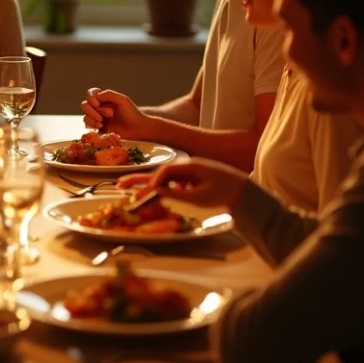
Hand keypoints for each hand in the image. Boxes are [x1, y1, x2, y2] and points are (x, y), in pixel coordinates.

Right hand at [82, 88, 154, 138]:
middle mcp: (100, 107)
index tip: (97, 104)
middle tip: (107, 115)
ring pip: (85, 116)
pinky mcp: (98, 128)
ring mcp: (98, 118)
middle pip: (85, 105)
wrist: (137, 128)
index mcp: (104, 99)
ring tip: (102, 122)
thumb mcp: (121, 100)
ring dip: (92, 118)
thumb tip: (95, 97)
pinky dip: (92, 125)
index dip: (91, 98)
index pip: (90, 94)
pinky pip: (88, 125)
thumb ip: (108, 94)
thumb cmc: (131, 113)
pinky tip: (101, 126)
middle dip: (92, 110)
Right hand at [134, 159, 248, 208]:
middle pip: (158, 171)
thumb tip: (158, 191)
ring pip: (164, 178)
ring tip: (130, 190)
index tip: (144, 194)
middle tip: (119, 184)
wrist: (244, 191)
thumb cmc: (225, 193)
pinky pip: (172, 182)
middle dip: (139, 179)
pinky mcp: (191, 178)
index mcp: (190, 166)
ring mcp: (189, 171)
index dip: (153, 182)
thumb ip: (178, 194)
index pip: (165, 171)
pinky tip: (156, 196)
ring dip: (149, 184)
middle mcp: (187, 166)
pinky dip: (162, 188)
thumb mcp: (201, 196)